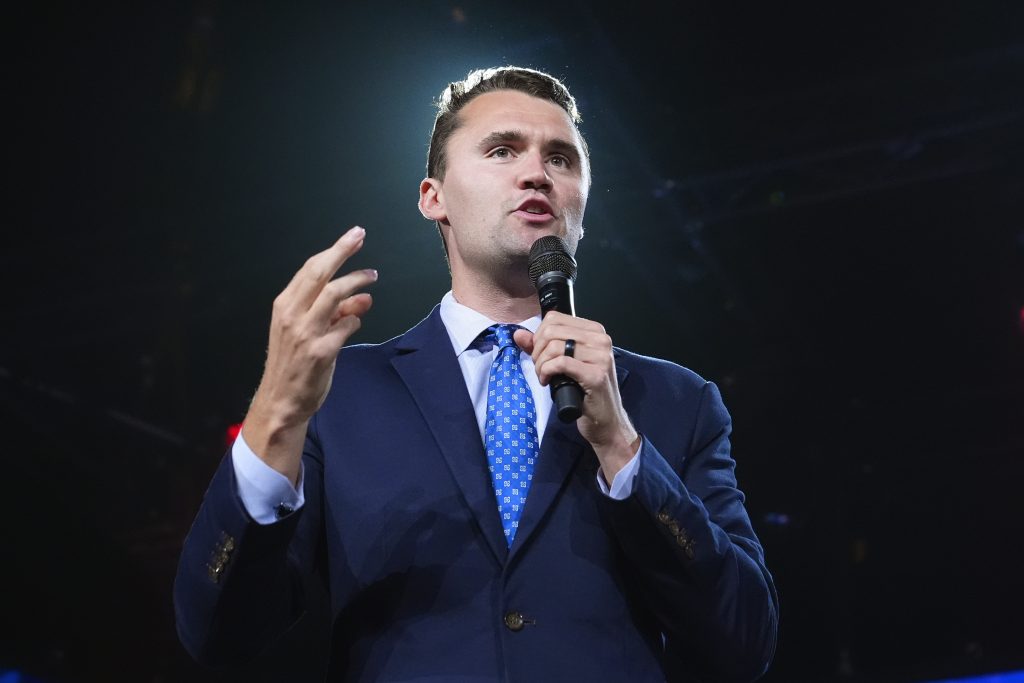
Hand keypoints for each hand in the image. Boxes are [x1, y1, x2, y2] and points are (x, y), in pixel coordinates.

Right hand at [243, 226, 376, 482]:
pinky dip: (355, 320)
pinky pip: (346, 326)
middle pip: (320, 273)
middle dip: (342, 251)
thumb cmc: (294, 364)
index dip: (333, 250)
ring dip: (356, 282)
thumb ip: (333, 313)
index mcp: (284, 306)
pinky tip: (356, 321)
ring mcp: (305, 333)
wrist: (282, 401)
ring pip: (334, 295)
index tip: (352, 236)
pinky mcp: (321, 351)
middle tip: (360, 237)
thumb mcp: (306, 332)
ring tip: (371, 277)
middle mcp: (291, 315)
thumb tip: (362, 297)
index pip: (310, 269)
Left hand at [514, 313, 639, 481]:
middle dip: (537, 350)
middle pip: (551, 331)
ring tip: (543, 376)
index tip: (539, 354)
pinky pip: (560, 363)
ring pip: (554, 347)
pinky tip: (546, 382)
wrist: (605, 421)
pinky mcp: (596, 375)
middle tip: (540, 368)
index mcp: (595, 331)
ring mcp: (601, 357)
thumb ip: (541, 347)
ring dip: (540, 364)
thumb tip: (519, 335)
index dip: (538, 335)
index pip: (554, 318)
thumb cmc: (585, 392)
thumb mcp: (563, 364)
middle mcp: (601, 339)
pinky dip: (546, 372)